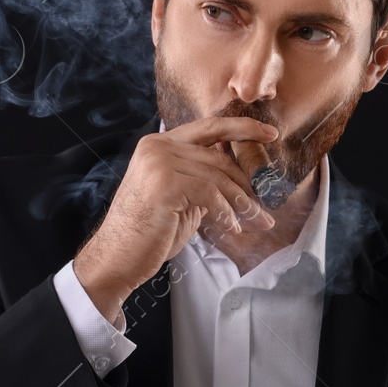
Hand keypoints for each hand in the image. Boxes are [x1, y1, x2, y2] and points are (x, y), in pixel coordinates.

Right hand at [74, 115, 276, 319]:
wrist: (116, 259)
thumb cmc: (149, 232)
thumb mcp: (181, 197)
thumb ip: (203, 178)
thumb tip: (241, 172)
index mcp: (160, 144)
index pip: (209, 127)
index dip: (243, 128)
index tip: (271, 134)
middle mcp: (157, 147)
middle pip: (219, 158)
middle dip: (248, 185)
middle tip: (266, 209)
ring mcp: (158, 163)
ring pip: (219, 178)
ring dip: (244, 204)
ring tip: (258, 222)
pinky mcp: (164, 184)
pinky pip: (211, 194)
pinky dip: (227, 213)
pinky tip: (231, 227)